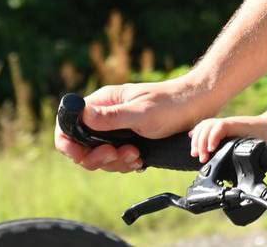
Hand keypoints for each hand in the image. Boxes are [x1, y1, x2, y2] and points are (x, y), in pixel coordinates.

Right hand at [54, 77, 220, 171]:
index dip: (68, 142)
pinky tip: (140, 160)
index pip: (69, 123)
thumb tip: (81, 115)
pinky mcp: (129, 139)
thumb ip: (111, 118)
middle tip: (117, 154)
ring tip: (136, 155)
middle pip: (82, 146)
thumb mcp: (140, 113)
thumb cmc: (171, 104)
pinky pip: (117, 159)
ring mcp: (117, 129)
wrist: (198, 106)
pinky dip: (126, 163)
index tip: (81, 155)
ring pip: (100, 156)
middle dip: (98, 157)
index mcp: (103, 102)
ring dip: (115, 162)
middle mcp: (106, 115)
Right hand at [189, 116, 266, 161]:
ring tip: (195, 154)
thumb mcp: (266, 146)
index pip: (221, 126)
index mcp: (240, 126)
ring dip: (198, 139)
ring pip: (206, 125)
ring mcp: (226, 125)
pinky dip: (199, 132)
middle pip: (209, 125)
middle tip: (202, 158)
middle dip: (201, 142)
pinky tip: (192, 138)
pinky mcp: (225, 129)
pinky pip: (208, 127)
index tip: (211, 151)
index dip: (212, 137)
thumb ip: (257, 154)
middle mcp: (231, 123)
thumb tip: (252, 169)